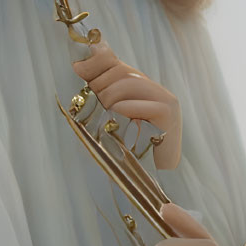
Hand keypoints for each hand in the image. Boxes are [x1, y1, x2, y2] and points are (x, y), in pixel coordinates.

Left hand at [72, 41, 181, 168]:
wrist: (152, 182)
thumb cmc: (126, 152)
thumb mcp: (110, 118)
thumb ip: (99, 93)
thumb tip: (78, 64)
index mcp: (143, 87)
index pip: (118, 65)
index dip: (96, 63)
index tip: (76, 68)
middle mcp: (156, 89)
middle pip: (122, 72)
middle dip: (100, 85)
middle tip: (92, 103)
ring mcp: (165, 100)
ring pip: (129, 84)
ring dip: (109, 98)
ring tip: (103, 115)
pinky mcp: (168, 114)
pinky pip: (140, 105)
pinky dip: (123, 110)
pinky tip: (115, 120)